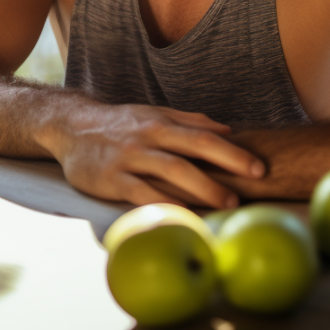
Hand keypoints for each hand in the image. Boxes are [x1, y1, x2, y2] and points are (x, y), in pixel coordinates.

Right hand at [49, 100, 265, 207]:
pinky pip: (141, 193)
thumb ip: (190, 121)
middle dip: (224, 169)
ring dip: (201, 189)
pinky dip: (163, 203)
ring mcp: (130, 158)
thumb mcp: (154, 113)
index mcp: (161, 122)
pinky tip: (183, 216)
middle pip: (192, 152)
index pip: (203, 135)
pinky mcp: (111, 179)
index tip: (258, 167)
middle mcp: (148, 138)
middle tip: (251, 186)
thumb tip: (228, 129)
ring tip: (225, 204)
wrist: (72, 126)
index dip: (232, 151)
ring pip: (170, 172)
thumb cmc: (120, 123)